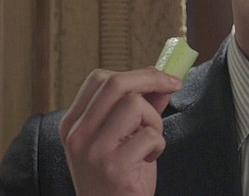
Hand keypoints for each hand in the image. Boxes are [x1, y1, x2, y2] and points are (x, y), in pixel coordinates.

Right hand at [58, 67, 182, 195]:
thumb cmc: (119, 176)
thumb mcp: (122, 137)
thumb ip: (139, 108)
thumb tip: (162, 81)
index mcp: (74, 124)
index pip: (98, 79)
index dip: (135, 72)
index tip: (160, 77)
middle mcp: (77, 135)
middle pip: (115, 83)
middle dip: (152, 79)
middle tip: (174, 85)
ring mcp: (93, 151)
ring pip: (134, 105)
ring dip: (154, 120)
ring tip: (149, 141)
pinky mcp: (114, 167)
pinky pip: (149, 135)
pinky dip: (159, 144)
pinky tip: (148, 159)